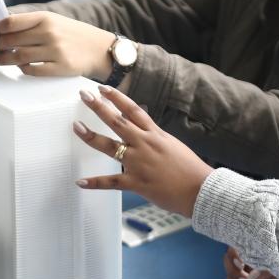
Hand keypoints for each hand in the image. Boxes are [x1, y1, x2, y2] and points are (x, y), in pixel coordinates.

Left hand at [0, 11, 114, 78]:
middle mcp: (49, 33)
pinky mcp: (60, 68)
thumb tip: (1, 26)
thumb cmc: (71, 34)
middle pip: (12, 41)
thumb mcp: (53, 20)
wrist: (99, 49)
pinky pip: (32, 71)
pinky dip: (22, 69)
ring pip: (19, 57)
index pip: (12, 22)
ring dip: (5, 60)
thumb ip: (30, 23)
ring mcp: (55, 51)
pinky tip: (21, 67)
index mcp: (45, 17)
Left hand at [73, 85, 212, 215]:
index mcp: (155, 134)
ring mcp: (139, 163)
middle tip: (84, 95)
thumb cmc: (190, 169)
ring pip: (110, 147)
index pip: (133, 110)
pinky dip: (95, 182)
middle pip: (117, 121)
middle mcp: (145, 144)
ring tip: (76, 127)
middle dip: (99, 107)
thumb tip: (143, 129)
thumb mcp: (172, 145)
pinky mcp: (137, 183)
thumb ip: (155, 137)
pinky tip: (80, 182)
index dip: (117, 97)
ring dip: (91, 136)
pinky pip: (112, 181)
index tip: (102, 89)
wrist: (201, 190)